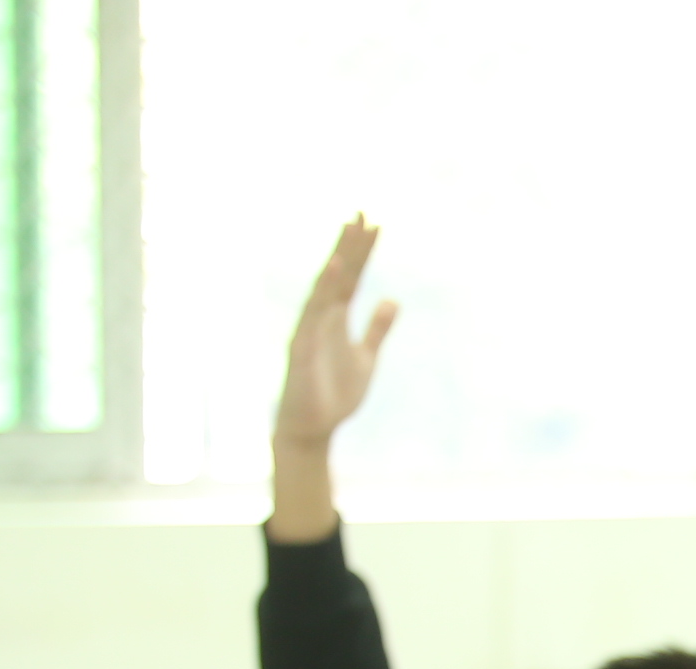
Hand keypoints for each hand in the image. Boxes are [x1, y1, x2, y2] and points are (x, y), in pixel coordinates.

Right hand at [276, 215, 396, 451]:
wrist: (313, 428)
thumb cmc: (335, 393)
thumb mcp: (365, 357)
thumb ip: (377, 329)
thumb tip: (393, 300)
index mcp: (337, 318)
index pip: (352, 277)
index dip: (362, 251)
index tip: (373, 222)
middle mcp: (321, 317)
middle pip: (338, 275)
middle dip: (349, 245)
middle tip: (362, 213)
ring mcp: (310, 331)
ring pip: (323, 290)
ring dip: (336, 262)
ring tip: (347, 233)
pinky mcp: (303, 350)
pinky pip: (312, 318)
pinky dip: (322, 296)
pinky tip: (332, 276)